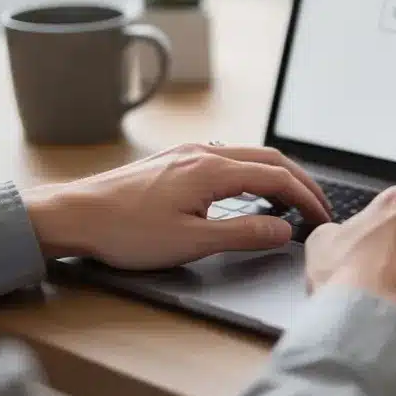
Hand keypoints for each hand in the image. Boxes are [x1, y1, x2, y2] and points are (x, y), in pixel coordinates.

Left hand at [23, 144, 330, 269]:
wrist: (73, 215)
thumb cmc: (125, 232)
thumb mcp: (191, 242)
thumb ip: (242, 235)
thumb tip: (284, 231)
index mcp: (212, 170)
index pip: (277, 178)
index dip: (306, 198)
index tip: (323, 218)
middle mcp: (203, 153)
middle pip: (269, 159)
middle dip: (300, 182)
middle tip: (317, 207)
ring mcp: (187, 154)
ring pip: (248, 156)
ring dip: (276, 175)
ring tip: (291, 201)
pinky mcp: (174, 161)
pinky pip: (227, 158)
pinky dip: (252, 173)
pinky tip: (248, 192)